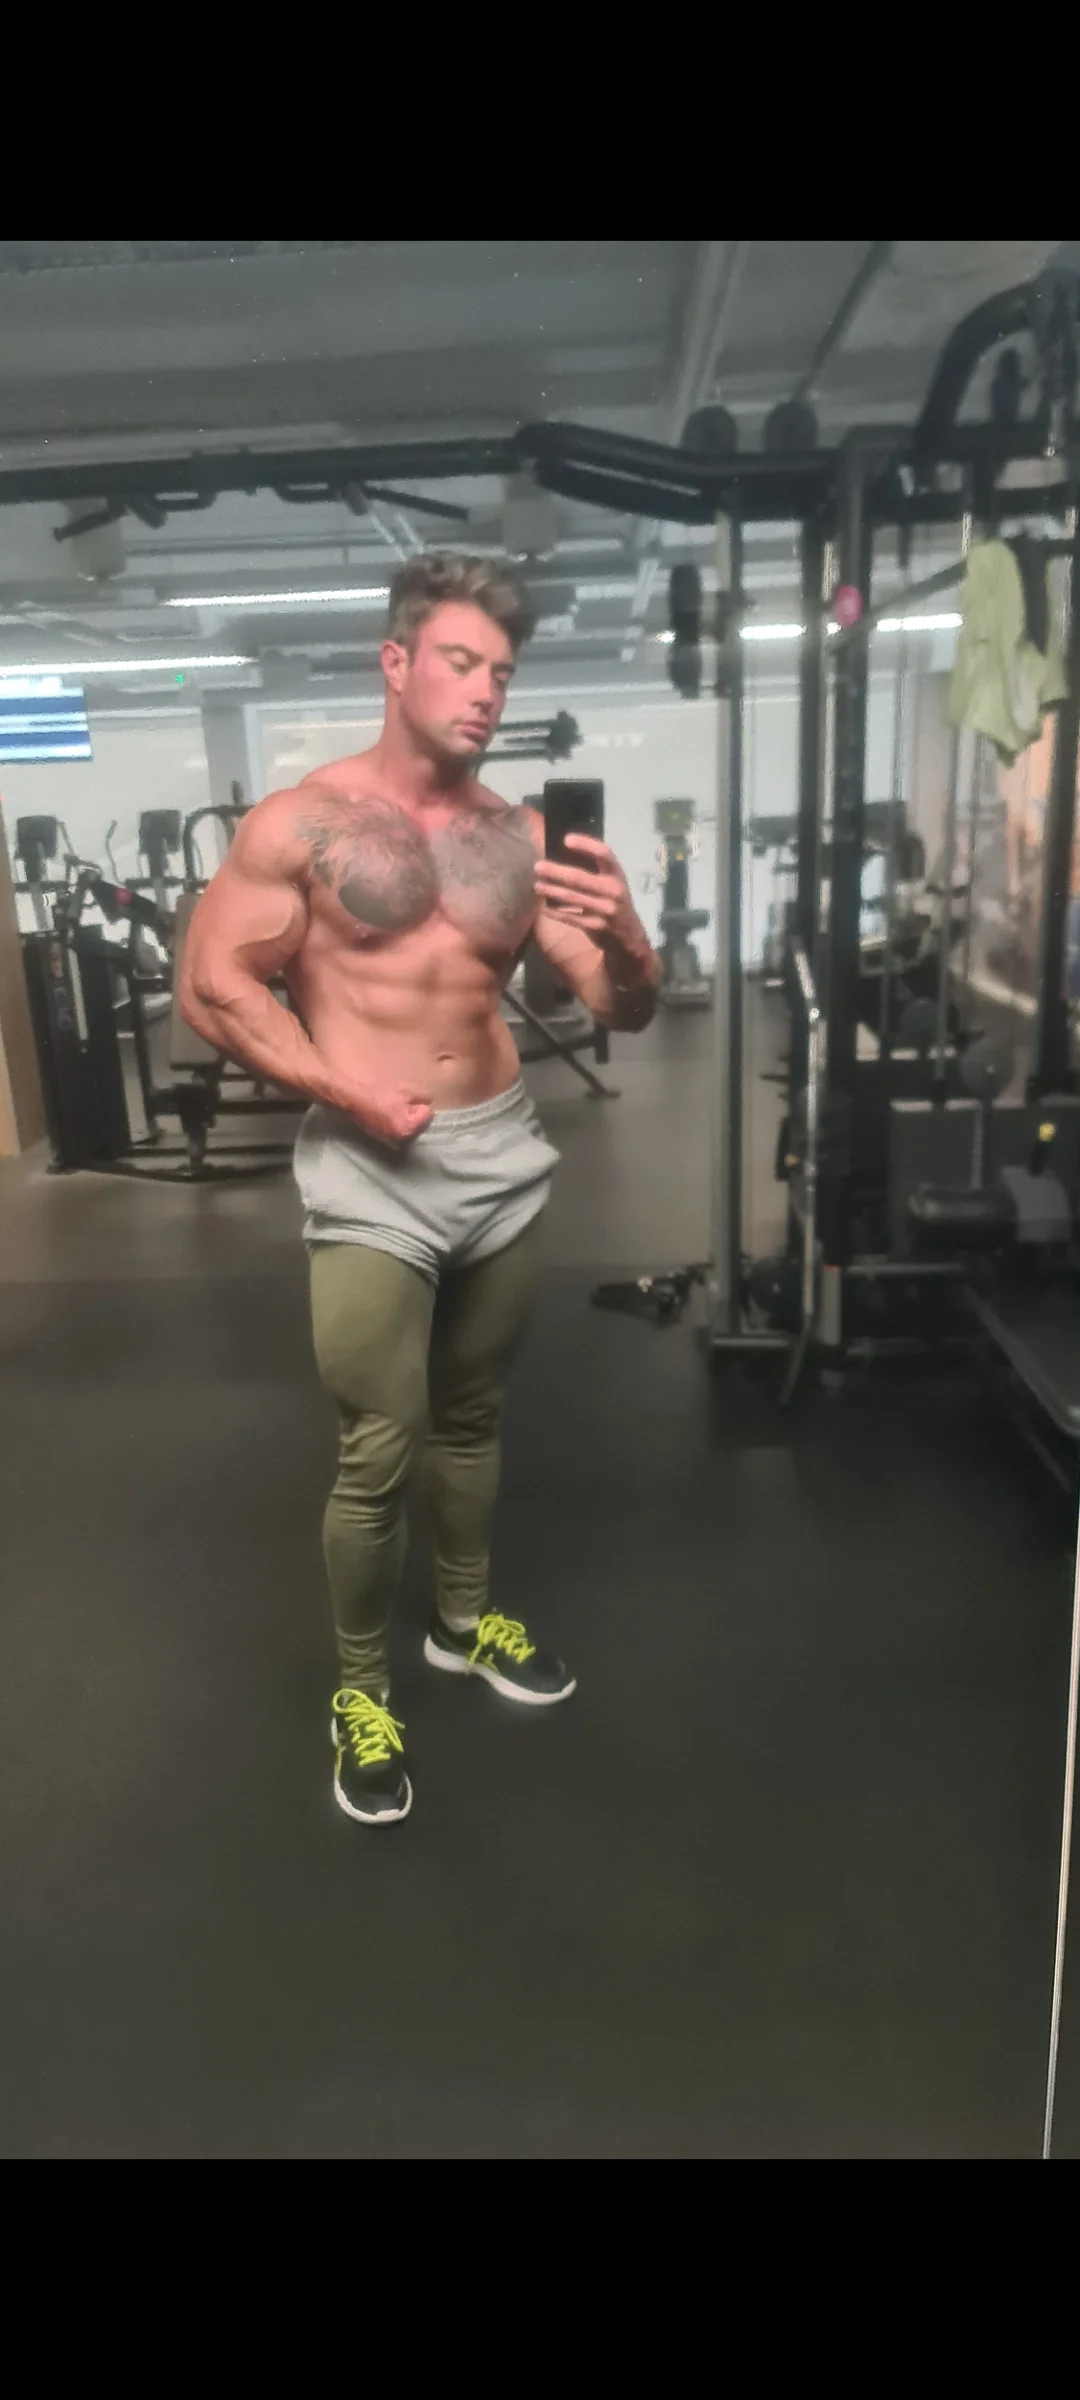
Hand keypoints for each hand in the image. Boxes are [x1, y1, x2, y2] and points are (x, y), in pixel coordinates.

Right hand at [344, 1083, 433, 1145]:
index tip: (404, 1099)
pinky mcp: (383, 1140)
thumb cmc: (377, 1093)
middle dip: (414, 1113)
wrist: (351, 1098)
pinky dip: (395, 1122)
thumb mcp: (406, 1089)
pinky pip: (398, 1130)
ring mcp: (391, 1142)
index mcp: (408, 1129)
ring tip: (391, 1108)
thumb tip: (427, 1102)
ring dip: (405, 1118)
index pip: (428, 1114)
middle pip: (420, 1124)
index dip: (419, 1104)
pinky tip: (385, 1114)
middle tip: (398, 1103)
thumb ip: (423, 1096)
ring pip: (409, 1128)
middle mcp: (401, 1142)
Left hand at [534, 834, 645, 955]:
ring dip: (552, 891)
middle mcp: (614, 890)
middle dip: (556, 872)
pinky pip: (571, 917)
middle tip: (537, 867)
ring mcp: (606, 910)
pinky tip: (545, 908)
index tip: (566, 840)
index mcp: (617, 875)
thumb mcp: (611, 883)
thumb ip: (595, 871)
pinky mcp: (597, 926)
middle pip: (580, 878)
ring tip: (537, 885)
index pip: (604, 854)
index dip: (586, 845)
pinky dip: (556, 912)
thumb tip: (560, 853)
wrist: (628, 935)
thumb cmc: (613, 902)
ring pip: (573, 898)